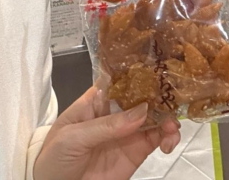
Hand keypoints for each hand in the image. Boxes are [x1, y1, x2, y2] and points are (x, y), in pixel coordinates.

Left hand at [33, 86, 180, 179]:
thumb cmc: (52, 160)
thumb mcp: (72, 138)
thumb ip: (106, 125)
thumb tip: (141, 110)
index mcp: (95, 102)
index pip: (119, 80)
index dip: (139, 73)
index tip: (159, 69)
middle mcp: (114, 114)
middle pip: (142, 97)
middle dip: (160, 95)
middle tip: (175, 98)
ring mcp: (126, 133)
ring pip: (154, 117)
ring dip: (168, 117)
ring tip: (172, 127)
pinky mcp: (136, 153)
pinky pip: (157, 140)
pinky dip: (168, 137)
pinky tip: (169, 140)